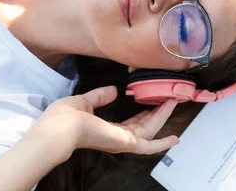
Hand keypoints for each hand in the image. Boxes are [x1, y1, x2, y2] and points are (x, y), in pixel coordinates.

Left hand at [28, 86, 179, 162]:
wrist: (60, 128)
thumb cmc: (64, 117)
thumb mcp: (84, 101)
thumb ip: (99, 96)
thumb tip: (113, 90)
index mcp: (106, 129)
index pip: (130, 124)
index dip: (144, 113)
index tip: (153, 102)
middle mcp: (116, 137)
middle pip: (144, 127)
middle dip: (158, 113)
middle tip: (171, 99)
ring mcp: (122, 141)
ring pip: (150, 131)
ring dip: (163, 117)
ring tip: (174, 102)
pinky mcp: (125, 143)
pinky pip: (148, 146)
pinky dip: (162, 143)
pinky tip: (175, 139)